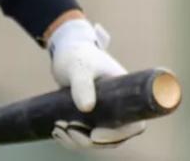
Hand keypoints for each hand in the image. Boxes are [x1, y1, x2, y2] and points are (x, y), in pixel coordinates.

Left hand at [48, 19, 145, 148]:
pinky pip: (85, 136)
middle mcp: (119, 108)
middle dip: (91, 140)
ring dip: (77, 141)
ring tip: (58, 128)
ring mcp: (105, 114)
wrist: (67, 50)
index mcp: (126, 95)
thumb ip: (82, 84)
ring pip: (98, 140)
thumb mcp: (80, 66)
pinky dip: (71, 139)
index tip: (94, 135)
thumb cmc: (78, 55)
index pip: (133, 124)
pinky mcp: (90, 117)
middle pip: (114, 137)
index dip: (117, 135)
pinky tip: (56, 132)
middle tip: (68, 129)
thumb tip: (86, 107)